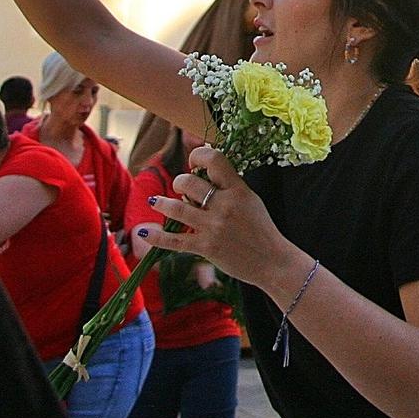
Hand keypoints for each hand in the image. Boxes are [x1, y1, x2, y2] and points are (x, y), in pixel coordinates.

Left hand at [142, 146, 293, 289]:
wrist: (272, 261)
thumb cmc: (261, 230)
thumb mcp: (251, 200)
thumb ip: (230, 186)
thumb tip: (205, 173)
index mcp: (238, 189)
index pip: (214, 159)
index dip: (198, 155)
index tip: (194, 162)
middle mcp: (224, 205)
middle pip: (189, 182)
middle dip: (180, 182)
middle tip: (182, 189)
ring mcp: (214, 227)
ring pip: (178, 208)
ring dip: (163, 203)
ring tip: (157, 202)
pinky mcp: (206, 247)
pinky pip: (175, 241)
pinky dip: (157, 237)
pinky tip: (146, 231)